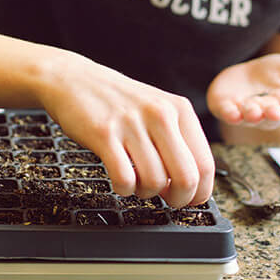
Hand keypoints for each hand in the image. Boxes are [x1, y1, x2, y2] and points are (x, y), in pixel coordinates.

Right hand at [34, 52, 214, 207]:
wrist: (74, 79)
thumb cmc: (117, 101)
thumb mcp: (157, 108)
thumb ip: (178, 139)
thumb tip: (194, 183)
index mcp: (179, 109)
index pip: (205, 164)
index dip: (200, 192)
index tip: (191, 199)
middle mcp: (159, 114)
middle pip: (186, 178)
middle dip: (178, 200)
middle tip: (167, 199)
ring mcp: (131, 124)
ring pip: (155, 182)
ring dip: (146, 193)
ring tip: (137, 184)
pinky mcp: (104, 134)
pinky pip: (124, 179)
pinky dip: (124, 189)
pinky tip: (120, 180)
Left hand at [206, 54, 279, 129]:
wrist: (247, 71)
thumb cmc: (276, 74)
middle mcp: (268, 113)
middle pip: (272, 117)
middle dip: (273, 115)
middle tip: (276, 112)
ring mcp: (246, 112)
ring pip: (250, 117)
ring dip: (253, 114)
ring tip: (254, 111)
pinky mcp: (226, 108)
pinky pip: (228, 113)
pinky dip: (230, 114)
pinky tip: (233, 113)